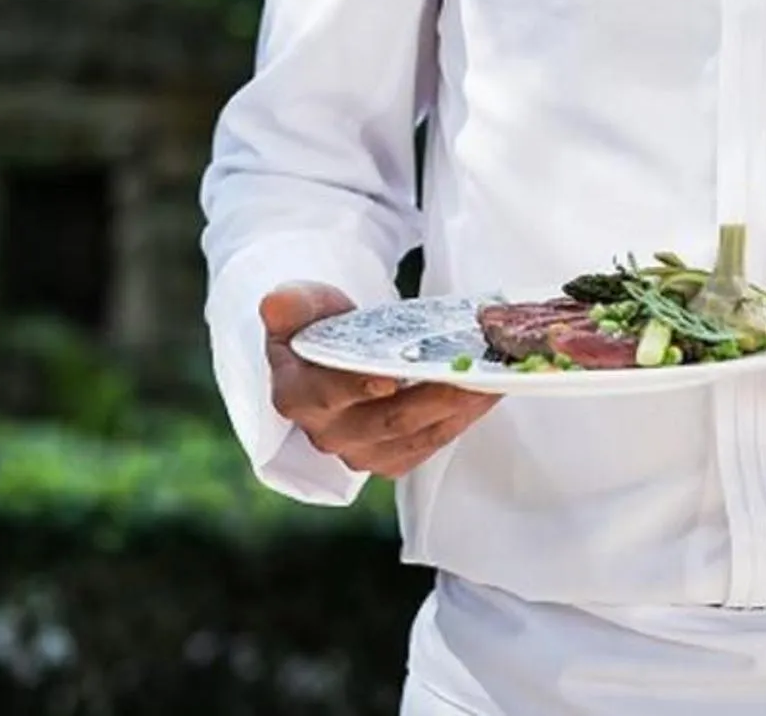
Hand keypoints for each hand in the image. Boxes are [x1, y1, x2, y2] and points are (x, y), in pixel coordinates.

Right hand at [261, 281, 499, 478]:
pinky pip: (430, 444)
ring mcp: (360, 452)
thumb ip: (291, 304)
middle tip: (470, 375)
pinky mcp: (391, 460)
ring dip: (458, 411)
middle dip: (434, 399)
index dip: (358, 388)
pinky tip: (487, 394)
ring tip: (490, 380)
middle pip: (387, 421)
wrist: (332, 355)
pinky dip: (462, 420)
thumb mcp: (300, 305)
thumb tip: (274, 304)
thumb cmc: (317, 326)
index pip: (329, 396)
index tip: (390, 377)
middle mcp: (326, 434)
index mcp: (296, 396)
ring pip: (416, 437)